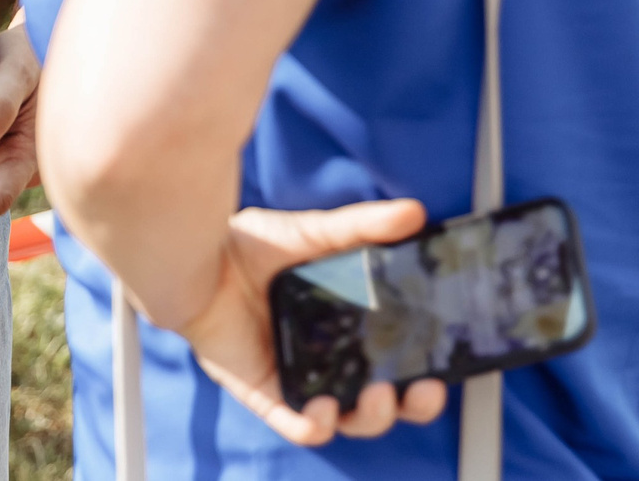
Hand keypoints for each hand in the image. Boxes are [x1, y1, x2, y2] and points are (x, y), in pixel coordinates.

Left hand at [174, 200, 447, 447]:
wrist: (194, 254)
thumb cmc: (252, 247)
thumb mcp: (314, 233)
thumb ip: (362, 227)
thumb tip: (414, 213)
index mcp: (346, 330)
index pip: (398, 363)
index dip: (425, 375)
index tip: (444, 370)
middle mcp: (327, 361)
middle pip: (382, 402)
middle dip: (411, 405)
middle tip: (421, 390)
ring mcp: (297, 379)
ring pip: (346, 420)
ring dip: (370, 418)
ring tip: (375, 396)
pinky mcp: (264, 391)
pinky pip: (295, 424)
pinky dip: (314, 424)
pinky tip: (323, 409)